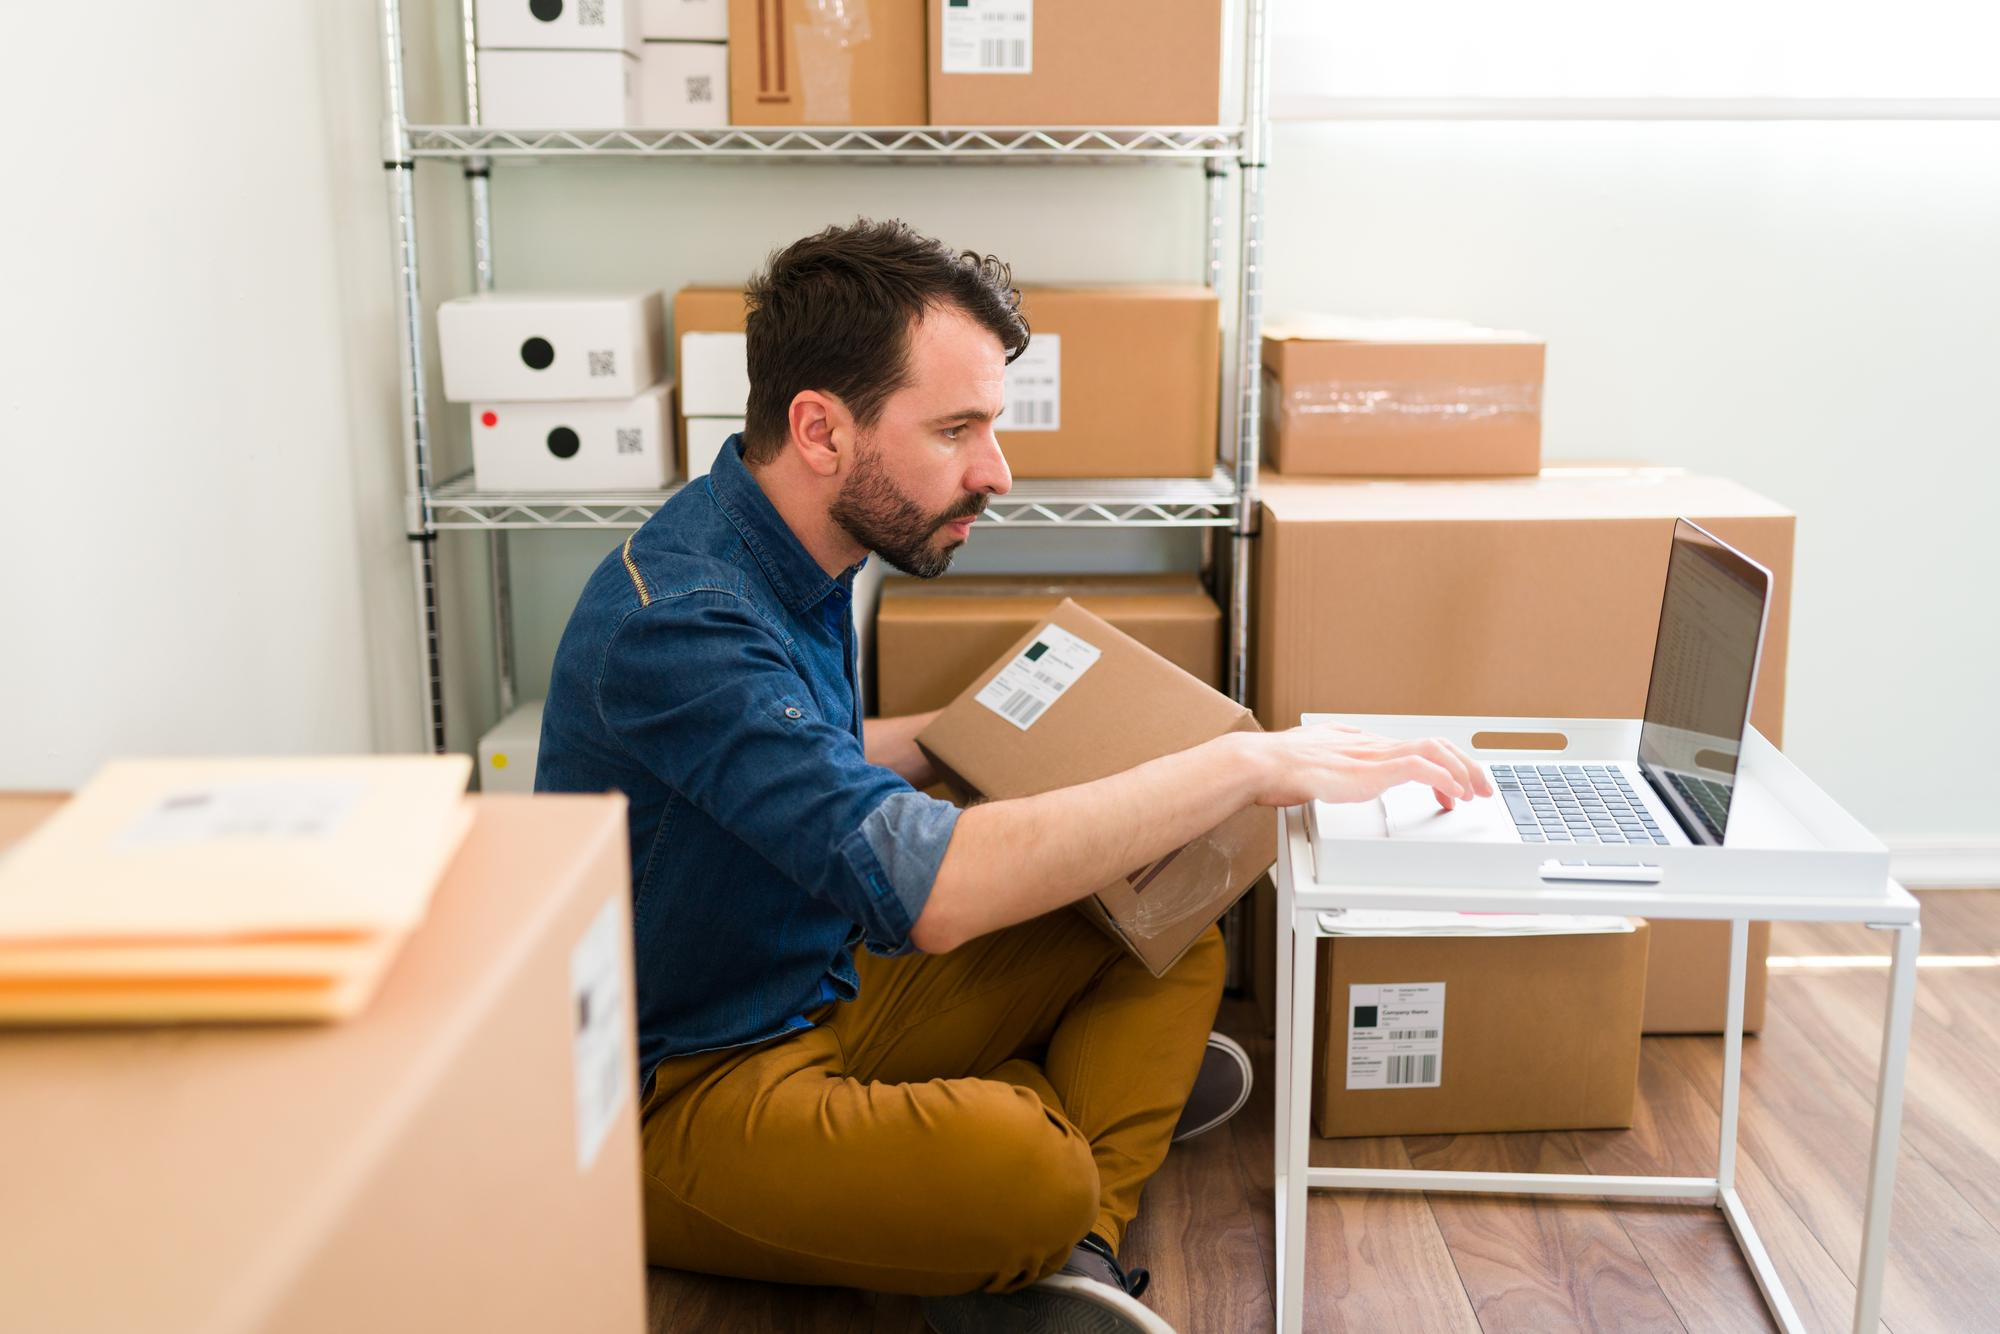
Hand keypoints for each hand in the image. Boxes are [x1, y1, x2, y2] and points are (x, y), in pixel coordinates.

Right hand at [1244, 721, 1493, 809]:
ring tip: (1476, 793)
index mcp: (1361, 743)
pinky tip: (1453, 794)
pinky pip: (1421, 768)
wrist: (1265, 764)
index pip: (1414, 746)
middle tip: (1482, 787)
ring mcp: (1374, 754)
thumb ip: (1331, 765)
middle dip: (1464, 765)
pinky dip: (1443, 779)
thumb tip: (1334, 772)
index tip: (1453, 785)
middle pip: (1434, 743)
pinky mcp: (1373, 770)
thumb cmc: (1279, 768)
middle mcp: (1373, 744)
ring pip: (1435, 751)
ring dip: (1462, 772)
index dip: (1441, 763)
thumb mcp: (1314, 762)